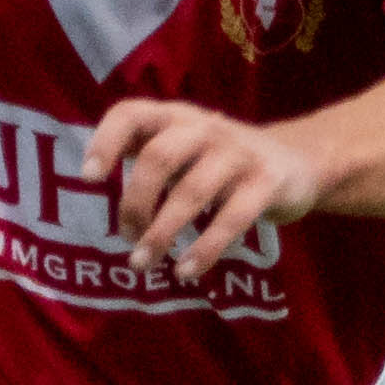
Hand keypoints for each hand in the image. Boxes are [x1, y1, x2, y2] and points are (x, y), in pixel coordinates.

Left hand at [86, 98, 323, 283]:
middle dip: (135, 203)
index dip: (106, 141)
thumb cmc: (220, 162)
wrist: (296, 163)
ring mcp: (238, 154)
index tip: (89, 177)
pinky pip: (231, 218)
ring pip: (192, 191)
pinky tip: (186, 271)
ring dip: (162, 233)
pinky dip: (205, 248)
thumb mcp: (183, 149)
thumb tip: (90, 180)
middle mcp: (205, 127)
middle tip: (126, 238)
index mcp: (176, 117)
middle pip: (158, 157)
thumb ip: (143, 156)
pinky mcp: (266, 182)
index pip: (132, 113)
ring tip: (143, 264)